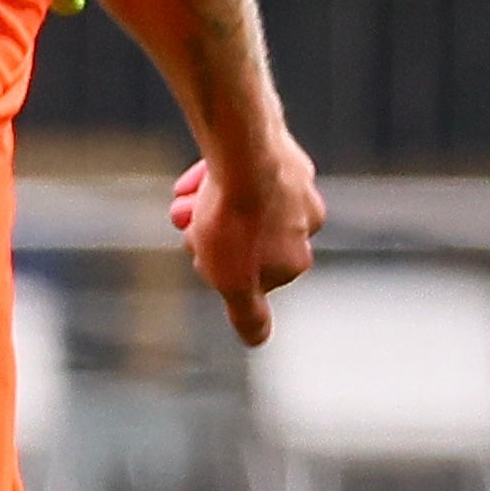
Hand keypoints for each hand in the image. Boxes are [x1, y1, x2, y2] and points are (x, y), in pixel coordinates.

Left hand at [171, 138, 322, 349]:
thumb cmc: (236, 220)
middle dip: (207, 233)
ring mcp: (296, 185)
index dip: (214, 266)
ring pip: (238, 203)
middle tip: (185, 220)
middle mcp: (306, 221)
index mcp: (298, 257)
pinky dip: (214, 178)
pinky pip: (241, 172)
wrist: (243, 150)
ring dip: (204, 206)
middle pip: (240, 237)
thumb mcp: (235, 282)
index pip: (246, 274)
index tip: (201, 252)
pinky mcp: (280, 151)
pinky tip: (195, 176)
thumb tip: (258, 340)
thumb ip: (248, 315)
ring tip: (183, 199)